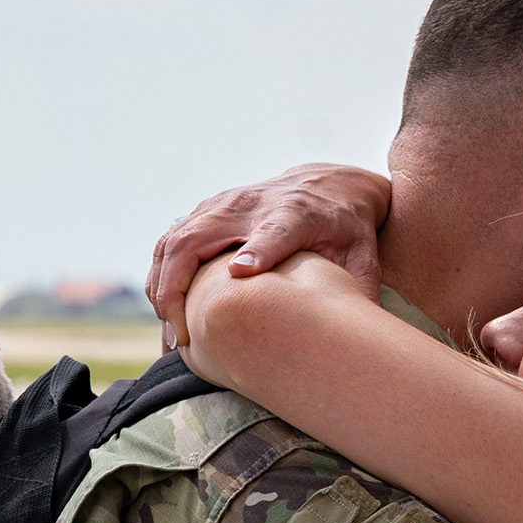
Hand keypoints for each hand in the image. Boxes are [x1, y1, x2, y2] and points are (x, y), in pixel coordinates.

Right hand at [147, 163, 389, 339]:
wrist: (329, 183)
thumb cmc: (347, 227)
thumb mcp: (364, 253)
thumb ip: (360, 284)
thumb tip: (361, 326)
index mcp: (296, 213)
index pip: (273, 231)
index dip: (256, 250)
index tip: (239, 275)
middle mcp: (252, 203)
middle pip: (198, 237)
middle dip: (177, 288)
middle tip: (181, 338)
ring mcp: (223, 203)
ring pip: (173, 240)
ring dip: (161, 287)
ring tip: (170, 333)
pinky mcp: (207, 209)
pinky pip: (168, 240)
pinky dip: (159, 275)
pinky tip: (165, 311)